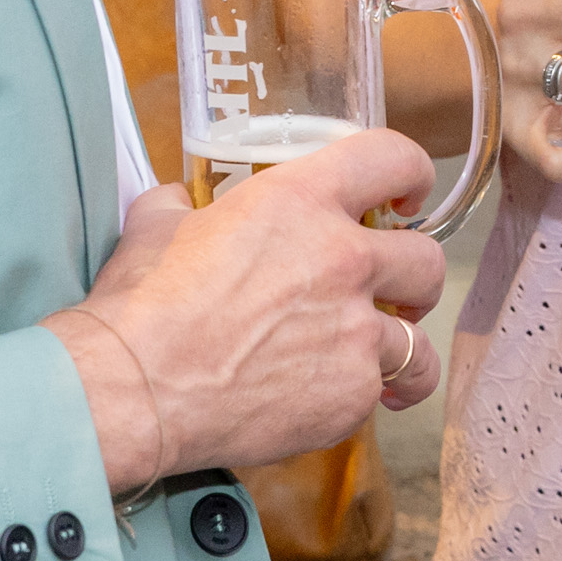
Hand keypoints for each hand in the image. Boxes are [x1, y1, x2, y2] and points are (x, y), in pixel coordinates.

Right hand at [43, 126, 447, 490]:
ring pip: (418, 342)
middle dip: (414, 278)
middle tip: (392, 293)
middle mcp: (345, 258)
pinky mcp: (351, 393)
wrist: (134, 390)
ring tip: (383, 363)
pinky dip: (358, 397)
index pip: (393, 159)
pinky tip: (326, 401)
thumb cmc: (141, 304)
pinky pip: (378, 392)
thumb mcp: (158, 225)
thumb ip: (183, 204)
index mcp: (303, 200)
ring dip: (402, 350)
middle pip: (427, 260)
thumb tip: (178, 200)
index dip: (412, 174)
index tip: (409, 195)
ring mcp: (355, 330)